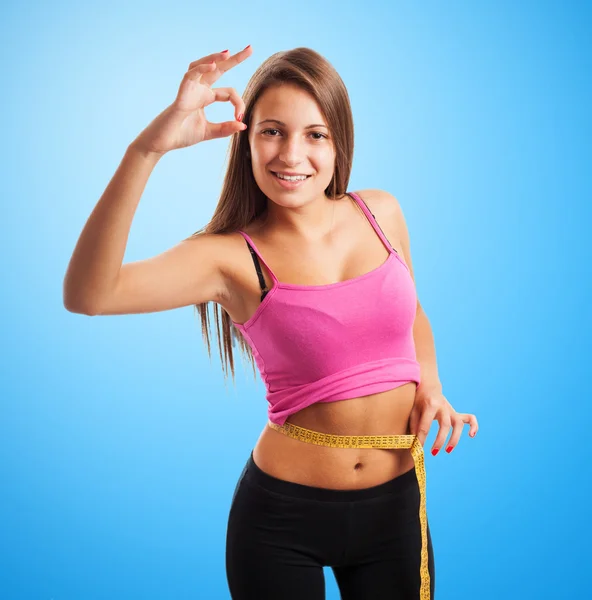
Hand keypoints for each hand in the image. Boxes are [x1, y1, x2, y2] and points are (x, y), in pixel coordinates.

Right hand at [132, 45, 252, 155]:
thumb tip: (244, 125)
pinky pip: (191, 75)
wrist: (162, 143)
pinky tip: (213, 65)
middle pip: (218, 69)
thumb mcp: (208, 132)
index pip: (229, 93)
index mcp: (205, 97)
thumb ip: (225, 128)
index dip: (238, 104)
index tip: (240, 118)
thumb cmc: (181, 135)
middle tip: (250, 48)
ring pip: (203, 66)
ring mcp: (189, 89)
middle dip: (234, 59)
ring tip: (228, 53)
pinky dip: (201, 68)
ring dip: (215, 58)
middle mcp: (199, 90)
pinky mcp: (181, 93)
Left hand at [408, 385, 478, 454]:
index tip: (417, 448)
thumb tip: (414, 443)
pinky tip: (471, 435)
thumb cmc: (419, 401)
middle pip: (445, 425)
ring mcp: (451, 409)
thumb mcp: (413, 410)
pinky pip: (469, 418)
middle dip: (440, 440)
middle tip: (433, 452)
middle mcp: (443, 407)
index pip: (426, 425)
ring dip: (455, 438)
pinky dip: (473, 426)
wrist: (428, 387)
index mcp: (430, 404)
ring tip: (448, 450)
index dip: (421, 438)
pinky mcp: (455, 413)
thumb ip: (414, 425)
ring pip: (458, 424)